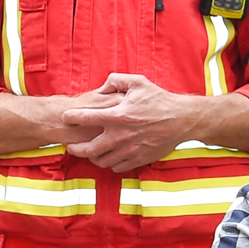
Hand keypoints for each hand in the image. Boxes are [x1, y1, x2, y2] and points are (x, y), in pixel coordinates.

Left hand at [61, 74, 198, 174]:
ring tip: (90, 151)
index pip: (85, 118)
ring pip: (101, 161)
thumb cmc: (159, 100)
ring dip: (92, 157)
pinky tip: (109, 156)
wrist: (181, 120)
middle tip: (72, 145)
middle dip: (75, 148)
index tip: (67, 117)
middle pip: (88, 149)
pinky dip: (109, 163)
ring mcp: (128, 150)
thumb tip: (101, 87)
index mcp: (117, 115)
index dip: (72, 117)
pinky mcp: (138, 159)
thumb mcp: (138, 82)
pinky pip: (116, 167)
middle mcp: (120, 136)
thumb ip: (116, 80)